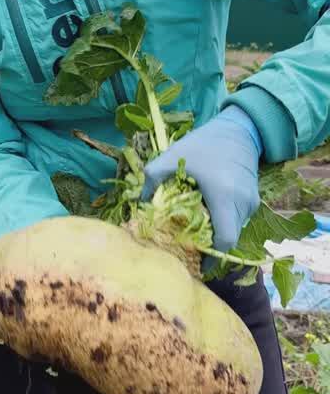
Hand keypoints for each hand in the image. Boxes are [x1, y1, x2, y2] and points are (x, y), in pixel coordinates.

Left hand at [141, 107, 261, 251]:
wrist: (239, 129)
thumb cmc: (205, 143)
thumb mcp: (174, 156)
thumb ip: (153, 177)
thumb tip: (140, 201)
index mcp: (224, 196)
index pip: (225, 239)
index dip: (211, 257)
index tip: (196, 263)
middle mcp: (242, 203)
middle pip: (228, 238)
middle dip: (210, 247)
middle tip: (189, 249)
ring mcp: (251, 202)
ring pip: (234, 230)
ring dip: (217, 234)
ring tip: (196, 232)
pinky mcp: (253, 199)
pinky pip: (238, 220)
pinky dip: (223, 223)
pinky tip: (208, 215)